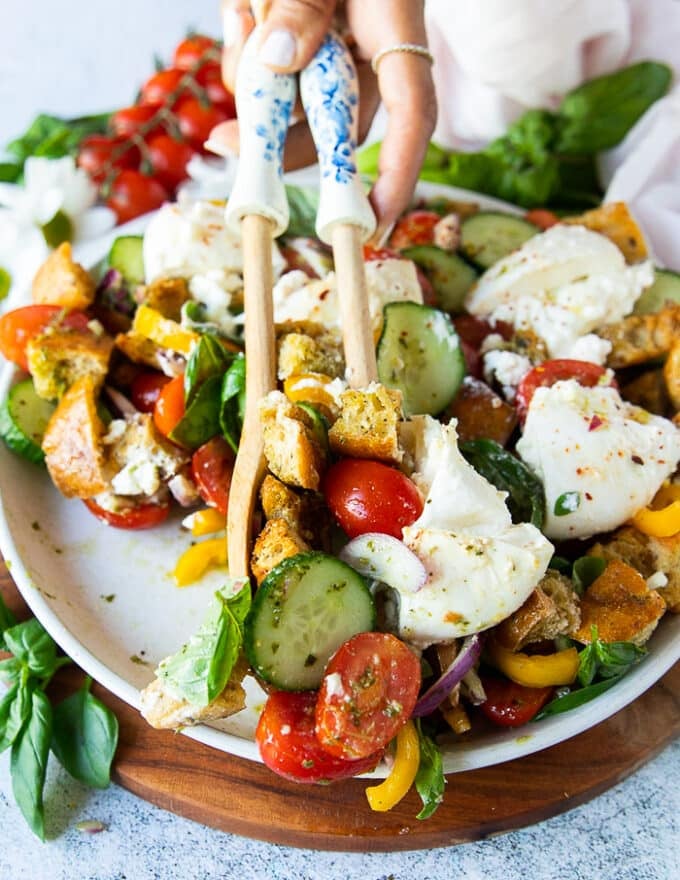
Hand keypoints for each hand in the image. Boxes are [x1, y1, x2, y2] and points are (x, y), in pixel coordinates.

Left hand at [215, 0, 435, 240]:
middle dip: (279, 140)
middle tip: (223, 142)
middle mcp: (373, 45)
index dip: (398, 177)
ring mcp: (343, 44)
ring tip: (243, 14)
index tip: (373, 226)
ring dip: (258, 78)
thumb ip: (302, 5)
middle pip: (334, 122)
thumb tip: (276, 59)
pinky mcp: (311, 36)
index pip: (411, 115)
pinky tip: (246, 7)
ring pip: (295, 95)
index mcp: (394, 22)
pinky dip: (249, 44)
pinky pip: (275, 62)